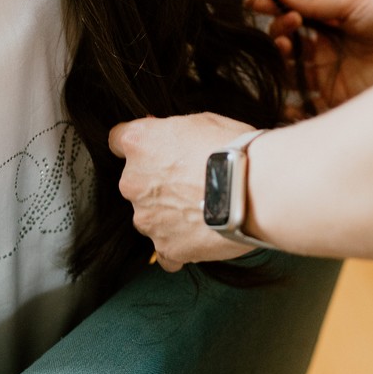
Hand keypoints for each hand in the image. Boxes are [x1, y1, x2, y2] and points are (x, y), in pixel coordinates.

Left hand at [109, 112, 258, 270]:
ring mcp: (147, 218)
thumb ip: (173, 132)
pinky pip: (166, 251)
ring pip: (150, 217)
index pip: (118, 140)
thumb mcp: (201, 121)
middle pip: (135, 183)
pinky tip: (202, 237)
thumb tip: (166, 137)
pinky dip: (180, 246)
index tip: (153, 151)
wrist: (254, 190)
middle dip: (157, 184)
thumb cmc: (233, 148)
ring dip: (169, 215)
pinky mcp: (166, 248)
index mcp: (139, 143)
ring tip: (205, 211)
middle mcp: (132, 181)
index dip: (139, 146)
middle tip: (192, 183)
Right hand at [247, 0, 372, 109]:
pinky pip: (308, 110)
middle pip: (284, 49)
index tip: (253, 5)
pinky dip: (291, 107)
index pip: (288, 20)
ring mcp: (329, 79)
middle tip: (289, 26)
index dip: (270, 12)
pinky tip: (285, 95)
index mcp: (325, 27)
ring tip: (287, 50)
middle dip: (277, 36)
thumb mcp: (352, 3)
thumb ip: (314, 2)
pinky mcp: (339, 102)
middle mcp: (323, 54)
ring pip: (290, 76)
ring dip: (280, 64)